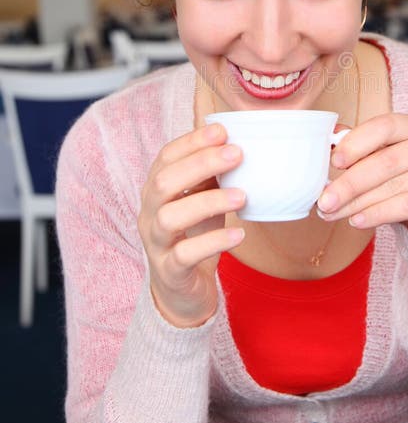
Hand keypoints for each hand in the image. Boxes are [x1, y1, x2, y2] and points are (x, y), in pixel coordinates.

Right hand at [138, 123, 245, 327]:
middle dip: (200, 163)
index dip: (191, 142)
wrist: (183, 293)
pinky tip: (238, 234)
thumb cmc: (194, 237)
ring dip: (208, 201)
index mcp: (156, 191)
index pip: (165, 158)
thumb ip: (211, 176)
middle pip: (163, 182)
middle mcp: (149, 213)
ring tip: (242, 195)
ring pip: (169, 217)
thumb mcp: (201, 201)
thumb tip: (238, 141)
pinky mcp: (169, 272)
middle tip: (237, 154)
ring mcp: (156, 243)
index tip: (222, 130)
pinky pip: (184, 255)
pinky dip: (213, 242)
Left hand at [317, 113, 407, 240]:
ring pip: (394, 186)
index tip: (333, 161)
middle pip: (387, 161)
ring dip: (358, 203)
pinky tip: (358, 221)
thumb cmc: (404, 182)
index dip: (357, 142)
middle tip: (324, 200)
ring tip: (333, 213)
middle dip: (350, 183)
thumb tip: (330, 141)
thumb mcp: (381, 161)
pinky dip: (378, 214)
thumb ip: (360, 149)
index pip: (385, 126)